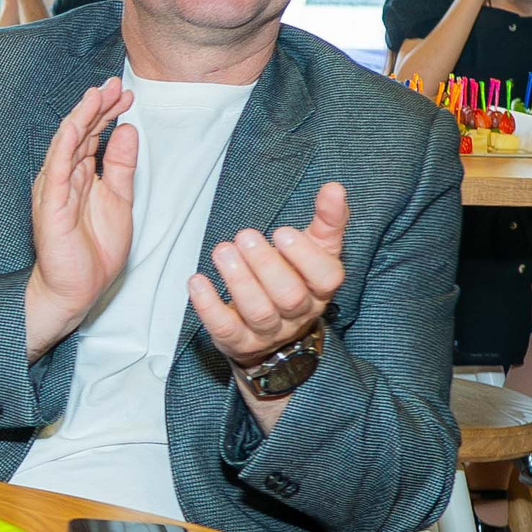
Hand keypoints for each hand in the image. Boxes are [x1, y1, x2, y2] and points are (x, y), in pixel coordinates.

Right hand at [25, 79, 137, 347]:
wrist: (78, 290)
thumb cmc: (94, 251)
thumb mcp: (120, 201)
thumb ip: (121, 167)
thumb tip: (126, 131)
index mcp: (81, 176)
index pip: (94, 136)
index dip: (108, 113)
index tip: (127, 95)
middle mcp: (65, 177)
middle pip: (81, 134)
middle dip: (97, 107)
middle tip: (115, 85)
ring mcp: (55, 190)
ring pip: (67, 146)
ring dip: (81, 119)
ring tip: (97, 95)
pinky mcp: (51, 206)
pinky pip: (55, 171)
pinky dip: (64, 147)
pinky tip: (73, 128)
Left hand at [189, 182, 348, 370]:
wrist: (275, 333)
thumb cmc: (294, 278)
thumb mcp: (315, 249)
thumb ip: (327, 220)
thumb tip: (335, 188)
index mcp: (321, 289)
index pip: (326, 278)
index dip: (305, 257)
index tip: (282, 232)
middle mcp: (298, 314)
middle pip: (289, 296)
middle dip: (266, 265)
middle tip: (245, 236)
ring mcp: (268, 332)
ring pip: (259, 312)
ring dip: (239, 280)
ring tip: (223, 251)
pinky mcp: (238, 343)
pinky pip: (224, 329)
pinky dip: (208, 305)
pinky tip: (197, 281)